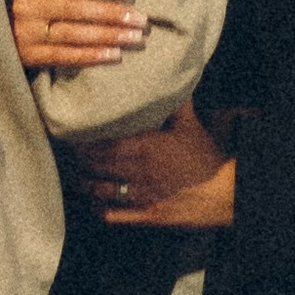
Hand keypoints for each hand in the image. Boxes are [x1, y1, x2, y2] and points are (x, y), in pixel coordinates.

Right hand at [12, 0, 150, 73]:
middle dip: (113, 14)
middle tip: (141, 19)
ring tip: (134, 37)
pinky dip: (92, 55)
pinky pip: (66, 56)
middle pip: (77, 8)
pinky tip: (114, 55)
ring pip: (74, 34)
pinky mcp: (29, 56)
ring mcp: (27, 33)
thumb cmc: (29, 6)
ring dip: (108, 36)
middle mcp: (27, 6)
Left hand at [66, 101, 235, 228]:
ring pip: (97, 191)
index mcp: (145, 146)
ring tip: (76, 177)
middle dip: (78, 160)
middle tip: (68, 154)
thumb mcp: (190, 125)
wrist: (226, 192)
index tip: (71, 136)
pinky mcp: (146, 215)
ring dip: (83, 184)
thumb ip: (176, 104)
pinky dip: (98, 208)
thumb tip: (170, 80)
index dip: (81, 142)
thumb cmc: (206, 158)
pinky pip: (112, 215)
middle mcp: (137, 171)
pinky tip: (94, 201)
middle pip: (94, 166)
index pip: (101, 144)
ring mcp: (140, 195)